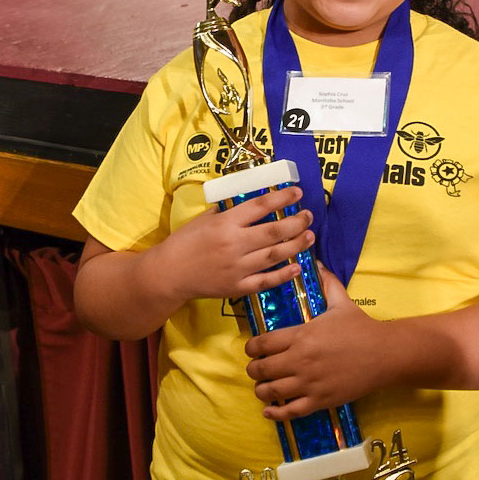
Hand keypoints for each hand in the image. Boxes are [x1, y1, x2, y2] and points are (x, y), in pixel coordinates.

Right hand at [156, 186, 314, 304]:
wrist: (168, 274)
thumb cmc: (184, 242)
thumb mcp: (203, 219)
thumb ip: (228, 212)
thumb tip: (250, 203)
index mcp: (225, 223)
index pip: (260, 206)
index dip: (282, 198)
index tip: (297, 192)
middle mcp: (234, 244)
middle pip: (274, 231)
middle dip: (296, 222)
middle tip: (308, 216)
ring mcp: (237, 268)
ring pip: (275, 255)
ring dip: (296, 245)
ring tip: (310, 236)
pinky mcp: (237, 287)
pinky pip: (266, 281)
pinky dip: (284, 275)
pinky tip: (297, 266)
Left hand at [244, 264, 386, 419]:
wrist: (385, 354)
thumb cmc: (362, 328)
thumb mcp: (342, 302)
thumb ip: (326, 283)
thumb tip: (317, 262)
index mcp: (302, 335)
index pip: (263, 343)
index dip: (251, 347)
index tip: (251, 349)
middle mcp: (301, 360)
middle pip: (261, 368)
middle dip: (253, 369)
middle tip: (255, 368)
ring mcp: (309, 382)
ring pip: (271, 391)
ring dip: (261, 390)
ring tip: (262, 387)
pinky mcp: (320, 400)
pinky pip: (290, 412)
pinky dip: (275, 413)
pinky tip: (269, 410)